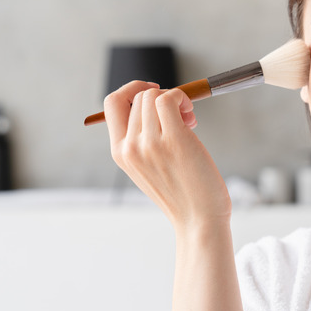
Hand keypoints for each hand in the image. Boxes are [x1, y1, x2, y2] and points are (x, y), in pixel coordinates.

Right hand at [103, 81, 231, 227]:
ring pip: (155, 96)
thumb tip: (157, 101)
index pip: (111, 104)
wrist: (199, 220)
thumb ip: (144, 140)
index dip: (132, 89)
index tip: (155, 93)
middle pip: (140, 97)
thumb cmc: (182, 193)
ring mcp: (150, 143)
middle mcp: (130, 147)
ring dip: (176, 99)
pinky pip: (170, 99)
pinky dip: (182, 98)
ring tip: (189, 120)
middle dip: (162, 98)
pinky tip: (191, 117)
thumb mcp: (148, 168)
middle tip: (182, 117)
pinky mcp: (174, 140)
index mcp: (120, 153)